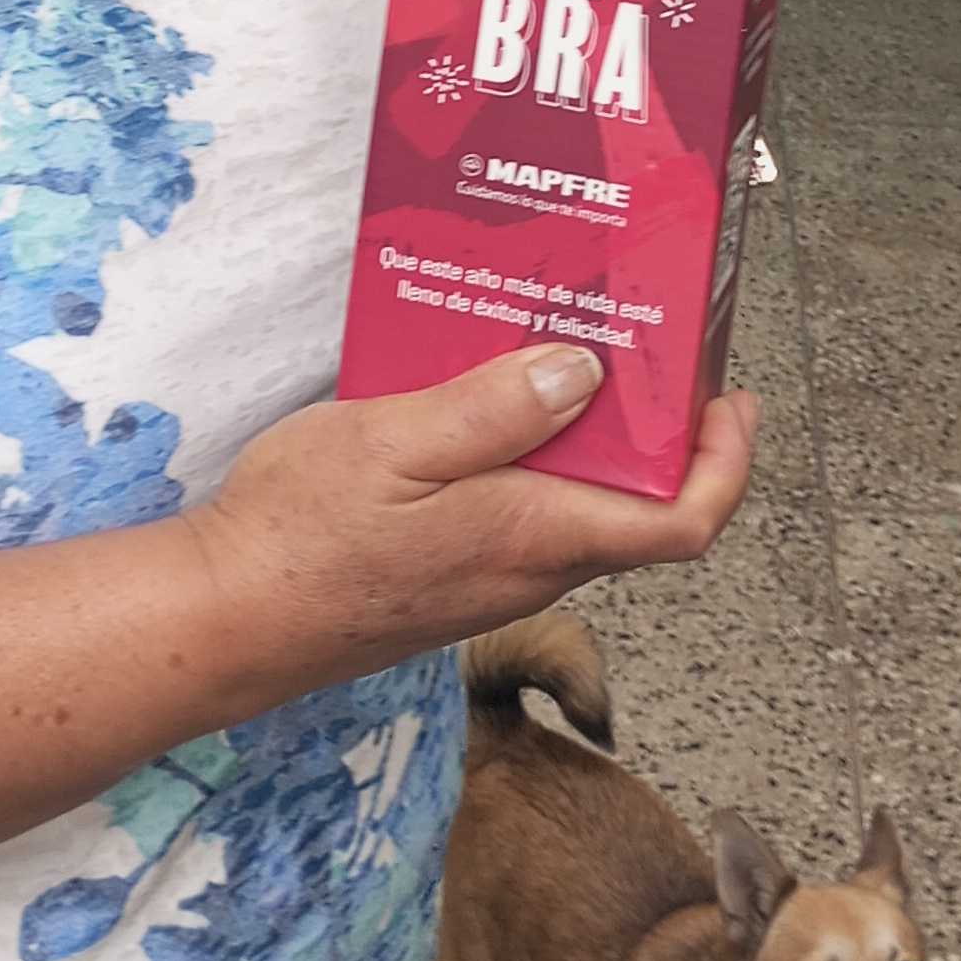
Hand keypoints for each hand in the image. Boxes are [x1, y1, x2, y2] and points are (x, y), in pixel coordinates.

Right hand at [186, 346, 755, 706]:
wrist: (227, 618)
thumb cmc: (301, 532)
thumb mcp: (396, 441)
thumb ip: (494, 409)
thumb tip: (586, 373)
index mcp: (535, 534)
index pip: (680, 523)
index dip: (726, 464)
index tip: (733, 401)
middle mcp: (530, 566)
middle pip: (638, 508)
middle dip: (660, 430)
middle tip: (643, 342)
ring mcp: (491, 576)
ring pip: (579, 507)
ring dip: (592, 437)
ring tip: (565, 348)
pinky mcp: (453, 573)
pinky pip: (525, 511)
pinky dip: (535, 454)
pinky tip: (489, 400)